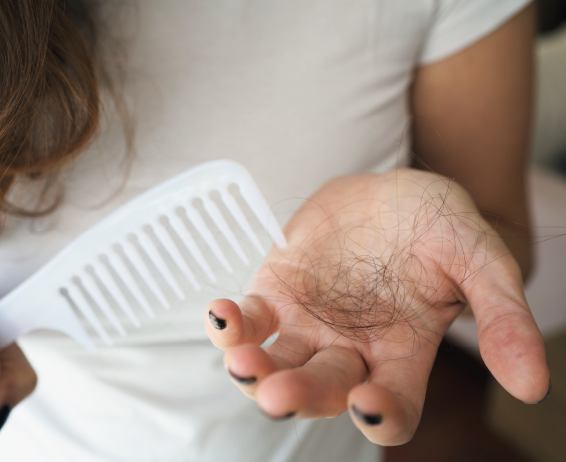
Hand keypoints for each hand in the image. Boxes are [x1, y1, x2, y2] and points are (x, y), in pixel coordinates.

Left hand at [205, 169, 548, 445]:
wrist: (391, 193)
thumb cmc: (439, 225)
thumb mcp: (479, 258)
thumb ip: (501, 315)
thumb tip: (532, 384)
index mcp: (403, 354)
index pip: (394, 406)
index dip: (383, 414)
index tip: (370, 405)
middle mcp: (351, 351)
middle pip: (323, 390)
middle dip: (301, 395)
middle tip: (280, 394)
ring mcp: (308, 327)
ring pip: (276, 364)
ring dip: (254, 369)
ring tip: (240, 359)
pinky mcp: (277, 296)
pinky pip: (250, 321)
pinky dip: (232, 324)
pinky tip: (222, 314)